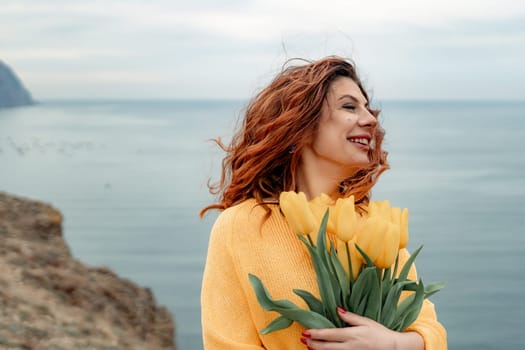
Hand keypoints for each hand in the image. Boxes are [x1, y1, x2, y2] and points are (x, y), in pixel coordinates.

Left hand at [300, 307, 423, 349]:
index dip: (316, 334)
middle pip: (327, 347)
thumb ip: (350, 317)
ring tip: (308, 347)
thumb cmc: (379, 333)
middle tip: (303, 340)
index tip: (306, 332)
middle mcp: (349, 346)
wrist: (393, 348)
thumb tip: (337, 309)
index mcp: (351, 334)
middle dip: (313, 344)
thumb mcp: (365, 321)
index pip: (330, 334)